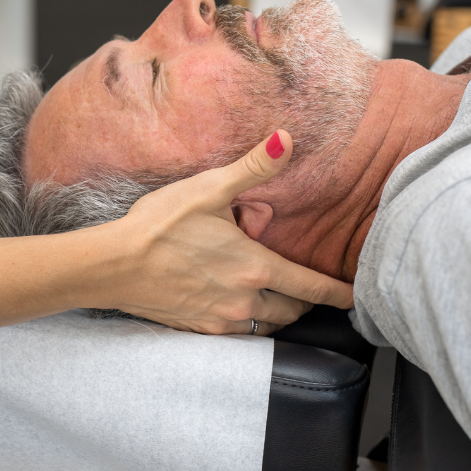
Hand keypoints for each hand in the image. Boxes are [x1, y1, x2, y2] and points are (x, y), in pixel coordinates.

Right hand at [109, 130, 353, 334]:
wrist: (114, 265)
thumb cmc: (160, 224)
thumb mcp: (209, 188)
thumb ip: (253, 167)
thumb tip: (287, 138)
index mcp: (255, 267)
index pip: (312, 287)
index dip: (338, 294)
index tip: (356, 298)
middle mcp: (245, 299)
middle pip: (293, 311)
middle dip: (306, 302)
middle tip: (311, 291)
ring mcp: (221, 319)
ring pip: (266, 325)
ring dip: (278, 313)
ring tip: (279, 298)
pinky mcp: (199, 329)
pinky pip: (238, 332)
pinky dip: (248, 321)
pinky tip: (238, 305)